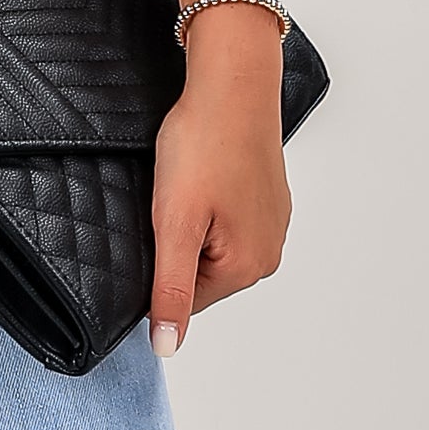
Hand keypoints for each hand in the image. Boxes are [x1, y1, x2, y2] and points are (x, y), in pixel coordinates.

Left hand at [146, 20, 290, 356]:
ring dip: (190, 220)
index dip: (158, 265)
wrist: (231, 82)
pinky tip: (201, 173)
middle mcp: (269, 251)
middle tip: (170, 199)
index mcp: (249, 267)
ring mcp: (272, 222)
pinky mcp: (267, 196)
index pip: (186, 299)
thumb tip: (168, 347)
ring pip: (210, 243)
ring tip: (187, 183)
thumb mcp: (175, 224)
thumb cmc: (204, 144)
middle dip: (176, 242)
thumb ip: (170, 290)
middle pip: (200, 273)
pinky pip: (225, 218)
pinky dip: (207, 201)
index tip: (156, 225)